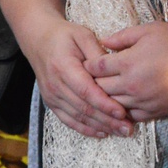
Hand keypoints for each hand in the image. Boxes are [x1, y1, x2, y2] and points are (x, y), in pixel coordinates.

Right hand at [28, 16, 132, 136]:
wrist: (39, 40)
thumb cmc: (64, 36)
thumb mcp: (83, 35)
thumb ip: (98, 54)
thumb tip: (114, 69)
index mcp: (63, 67)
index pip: (86, 90)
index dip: (104, 104)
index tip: (122, 112)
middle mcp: (55, 85)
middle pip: (84, 108)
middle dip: (108, 120)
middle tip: (128, 127)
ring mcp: (52, 96)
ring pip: (78, 117)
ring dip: (100, 126)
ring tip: (121, 131)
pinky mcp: (52, 103)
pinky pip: (69, 120)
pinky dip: (86, 129)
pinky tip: (102, 132)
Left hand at [84, 21, 167, 121]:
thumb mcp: (151, 30)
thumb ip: (124, 36)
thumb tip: (104, 42)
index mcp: (128, 63)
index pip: (95, 67)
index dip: (89, 64)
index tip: (90, 61)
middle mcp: (131, 85)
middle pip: (99, 88)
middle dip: (94, 81)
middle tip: (95, 76)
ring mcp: (142, 101)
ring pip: (112, 103)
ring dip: (107, 97)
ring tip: (107, 89)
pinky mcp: (153, 112)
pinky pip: (130, 115)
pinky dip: (124, 109)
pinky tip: (125, 101)